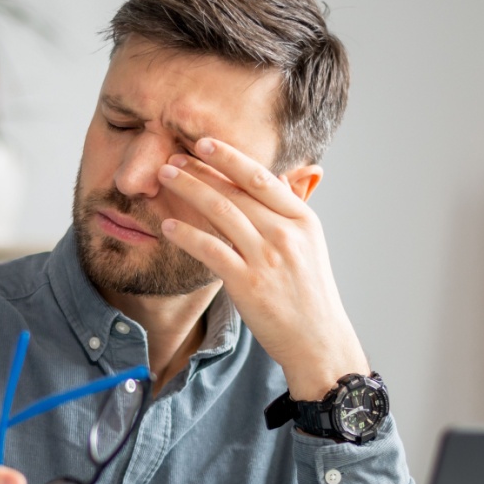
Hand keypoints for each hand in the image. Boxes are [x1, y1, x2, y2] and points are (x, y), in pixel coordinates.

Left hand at [157, 137, 368, 399]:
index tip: (203, 142)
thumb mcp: (309, 244)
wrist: (318, 340)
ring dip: (189, 191)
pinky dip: (187, 235)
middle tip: (172, 158)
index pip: (261, 177)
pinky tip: (168, 226)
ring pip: (221, 213)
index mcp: (302, 219)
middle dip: (200, 170)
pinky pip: (210, 250)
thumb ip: (288, 211)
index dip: (229, 157)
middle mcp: (286, 234)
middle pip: (236, 191)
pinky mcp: (248, 284)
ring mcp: (267, 259)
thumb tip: (274, 178)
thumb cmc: (309, 293)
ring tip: (165, 179)